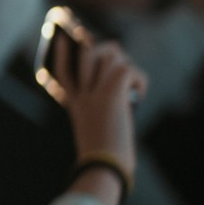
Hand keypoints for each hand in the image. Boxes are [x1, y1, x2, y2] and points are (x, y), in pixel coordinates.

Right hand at [62, 39, 143, 200]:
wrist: (104, 165)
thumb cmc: (103, 154)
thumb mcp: (95, 128)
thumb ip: (100, 107)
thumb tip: (121, 88)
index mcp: (74, 102)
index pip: (62, 70)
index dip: (64, 52)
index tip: (64, 39)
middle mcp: (81, 93)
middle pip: (90, 52)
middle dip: (109, 52)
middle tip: (123, 66)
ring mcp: (94, 92)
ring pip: (111, 56)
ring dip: (126, 66)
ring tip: (132, 85)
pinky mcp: (110, 94)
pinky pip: (128, 70)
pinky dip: (140, 81)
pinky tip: (141, 95)